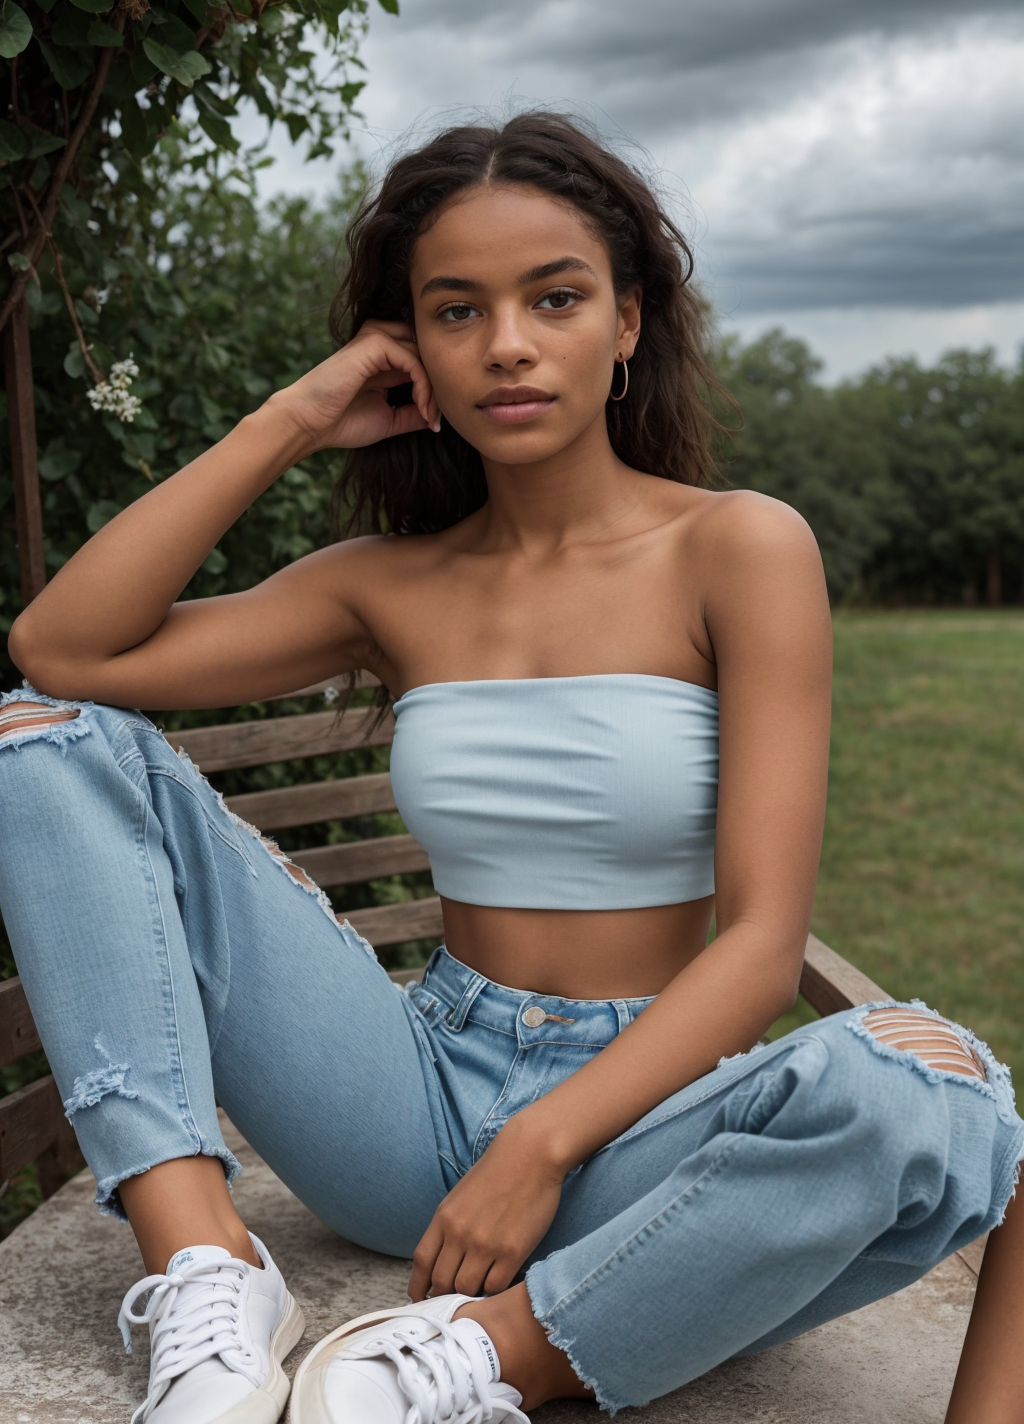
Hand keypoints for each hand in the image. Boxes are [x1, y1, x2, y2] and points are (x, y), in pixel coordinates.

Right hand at [268, 319, 439, 456]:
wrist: (309, 424)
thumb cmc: (342, 422)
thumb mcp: (389, 418)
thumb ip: (413, 412)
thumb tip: (439, 414)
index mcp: (382, 356)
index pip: (422, 360)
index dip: (434, 390)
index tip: (434, 423)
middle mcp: (380, 341)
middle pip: (426, 353)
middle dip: (437, 388)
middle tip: (435, 420)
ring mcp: (375, 338)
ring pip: (423, 354)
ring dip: (432, 389)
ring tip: (429, 417)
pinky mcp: (373, 342)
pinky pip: (412, 358)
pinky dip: (423, 386)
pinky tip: (422, 408)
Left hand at [408, 1120, 565, 1300]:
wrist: (530, 1154)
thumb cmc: (497, 1172)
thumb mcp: (460, 1195)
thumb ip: (449, 1226)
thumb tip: (443, 1261)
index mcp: (445, 1217)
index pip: (421, 1261)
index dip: (418, 1286)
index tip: (421, 1298)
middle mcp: (460, 1233)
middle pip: (441, 1281)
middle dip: (444, 1294)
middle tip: (453, 1298)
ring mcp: (486, 1244)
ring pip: (467, 1289)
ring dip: (471, 1293)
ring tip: (478, 1288)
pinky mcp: (513, 1251)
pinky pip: (495, 1286)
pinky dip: (494, 1290)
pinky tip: (498, 1280)